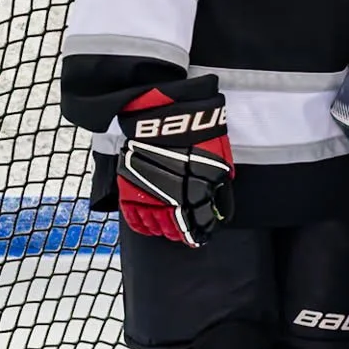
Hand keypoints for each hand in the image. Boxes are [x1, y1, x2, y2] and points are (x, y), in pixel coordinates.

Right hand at [115, 78, 233, 245]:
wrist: (164, 115)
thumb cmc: (197, 134)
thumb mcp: (220, 161)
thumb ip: (219, 185)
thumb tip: (218, 202)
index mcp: (197, 195)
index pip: (201, 225)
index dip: (202, 232)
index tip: (203, 234)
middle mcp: (172, 201)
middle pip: (176, 229)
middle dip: (181, 232)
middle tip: (184, 231)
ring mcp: (149, 196)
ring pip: (155, 226)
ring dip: (162, 229)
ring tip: (167, 228)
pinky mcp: (129, 189)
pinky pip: (133, 218)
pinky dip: (141, 225)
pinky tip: (147, 224)